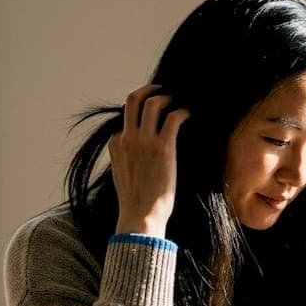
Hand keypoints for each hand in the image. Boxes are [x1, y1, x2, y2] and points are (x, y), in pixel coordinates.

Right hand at [109, 84, 189, 235]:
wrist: (140, 216)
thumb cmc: (136, 202)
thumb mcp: (123, 176)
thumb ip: (127, 160)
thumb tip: (138, 158)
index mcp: (116, 144)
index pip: (126, 120)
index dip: (141, 116)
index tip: (155, 116)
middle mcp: (127, 138)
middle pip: (133, 100)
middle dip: (148, 89)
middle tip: (162, 89)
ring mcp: (143, 141)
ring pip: (152, 103)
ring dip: (167, 96)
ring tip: (178, 99)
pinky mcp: (162, 148)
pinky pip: (173, 118)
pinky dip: (182, 112)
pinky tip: (189, 114)